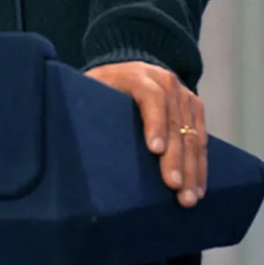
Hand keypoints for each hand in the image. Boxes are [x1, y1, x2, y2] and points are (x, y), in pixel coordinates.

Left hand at [85, 61, 206, 207]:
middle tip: (173, 186)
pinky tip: (198, 187)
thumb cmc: (99, 87)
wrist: (125, 67)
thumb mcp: (88, 88)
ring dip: (192, 167)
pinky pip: (202, 137)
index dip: (154, 122)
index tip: (154, 150)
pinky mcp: (194, 107)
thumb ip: (82, 103)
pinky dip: (200, 164)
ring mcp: (183, 93)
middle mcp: (165, 80)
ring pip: (192, 133)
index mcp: (137, 74)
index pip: (151, 96)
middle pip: (175, 120)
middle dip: (176, 157)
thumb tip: (61, 135)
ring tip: (188, 196)